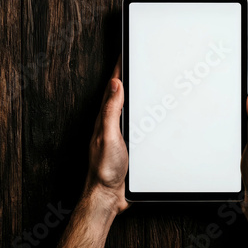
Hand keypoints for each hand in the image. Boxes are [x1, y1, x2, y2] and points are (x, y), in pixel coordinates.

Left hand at [85, 57, 129, 213]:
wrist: (107, 195)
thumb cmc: (104, 169)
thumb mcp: (108, 136)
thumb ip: (110, 111)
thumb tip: (113, 84)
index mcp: (104, 117)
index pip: (113, 87)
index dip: (119, 68)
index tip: (125, 52)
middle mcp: (109, 123)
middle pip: (120, 93)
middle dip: (127, 75)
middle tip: (134, 60)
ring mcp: (117, 133)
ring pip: (127, 107)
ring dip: (133, 93)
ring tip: (138, 78)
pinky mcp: (126, 144)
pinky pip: (133, 122)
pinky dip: (139, 112)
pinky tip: (144, 112)